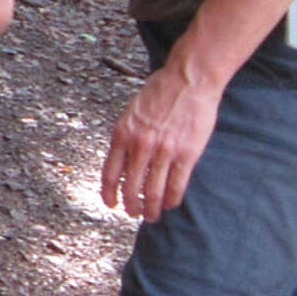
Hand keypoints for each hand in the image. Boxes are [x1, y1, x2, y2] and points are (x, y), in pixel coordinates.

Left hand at [100, 65, 221, 220]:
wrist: (188, 80)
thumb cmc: (159, 93)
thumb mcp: (131, 113)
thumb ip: (127, 136)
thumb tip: (123, 160)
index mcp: (122, 134)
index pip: (109, 174)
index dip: (109, 194)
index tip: (111, 204)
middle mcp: (140, 145)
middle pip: (130, 187)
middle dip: (130, 206)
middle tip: (133, 213)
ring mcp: (164, 151)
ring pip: (153, 191)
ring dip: (151, 209)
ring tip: (151, 216)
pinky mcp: (187, 154)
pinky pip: (176, 185)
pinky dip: (171, 200)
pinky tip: (169, 205)